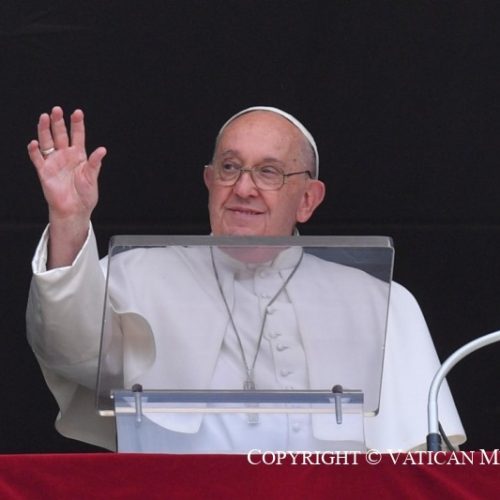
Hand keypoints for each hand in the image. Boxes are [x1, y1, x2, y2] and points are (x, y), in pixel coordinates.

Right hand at [27, 106, 106, 222]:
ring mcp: (54, 162)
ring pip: (47, 142)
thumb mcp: (92, 177)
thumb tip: (102, 150)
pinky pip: (37, 159)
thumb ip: (94, 163)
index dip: (77, 124)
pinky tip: (34, 143)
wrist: (74, 210)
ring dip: (45, 130)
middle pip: (61, 135)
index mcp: (79, 155)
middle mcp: (65, 155)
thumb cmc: (85, 195)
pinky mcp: (44, 171)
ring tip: (44, 118)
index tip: (77, 113)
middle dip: (58, 122)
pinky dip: (34, 151)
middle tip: (57, 110)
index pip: (78, 136)